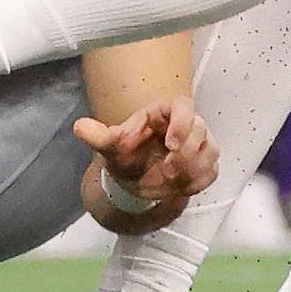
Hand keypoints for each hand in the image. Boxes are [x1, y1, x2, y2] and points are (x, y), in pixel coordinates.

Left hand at [77, 95, 217, 206]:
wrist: (135, 179)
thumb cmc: (126, 155)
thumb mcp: (110, 146)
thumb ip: (98, 135)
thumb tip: (79, 126)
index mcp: (164, 112)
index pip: (183, 106)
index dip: (182, 123)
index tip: (171, 144)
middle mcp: (186, 124)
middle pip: (201, 130)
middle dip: (187, 153)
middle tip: (167, 169)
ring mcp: (199, 144)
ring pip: (211, 150)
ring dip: (193, 168)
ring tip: (171, 178)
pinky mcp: (205, 163)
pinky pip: (212, 171)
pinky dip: (198, 180)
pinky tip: (180, 185)